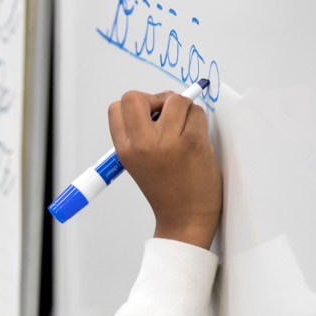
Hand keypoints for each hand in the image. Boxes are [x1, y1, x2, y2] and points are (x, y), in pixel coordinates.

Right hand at [108, 91, 221, 248]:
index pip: (117, 107)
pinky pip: (196, 112)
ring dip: (182, 108)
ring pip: (174, 99)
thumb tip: (157, 105)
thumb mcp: (137, 163)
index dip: (136, 106)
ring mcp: (167, 142)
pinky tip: (196, 138)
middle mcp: (141, 144)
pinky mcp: (193, 142)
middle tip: (166, 116)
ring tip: (184, 130)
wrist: (186, 218)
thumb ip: (138, 135)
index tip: (149, 117)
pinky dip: (198, 119)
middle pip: (135, 96)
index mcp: (124, 150)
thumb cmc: (166, 191)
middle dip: (154, 100)